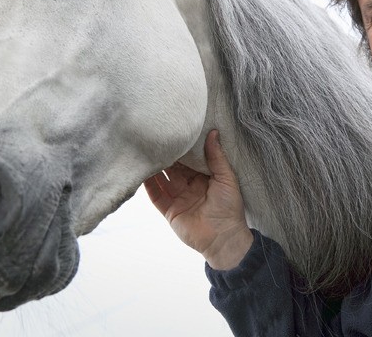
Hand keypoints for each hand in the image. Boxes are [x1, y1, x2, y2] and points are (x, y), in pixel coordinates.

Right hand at [144, 130, 252, 269]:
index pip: (190, 159)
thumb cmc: (229, 207)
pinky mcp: (169, 211)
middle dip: (166, 155)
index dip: (183, 148)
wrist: (224, 238)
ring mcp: (178, 198)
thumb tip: (213, 132)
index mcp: (204, 177)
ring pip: (162, 179)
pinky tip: (142, 172)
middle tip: (156, 138)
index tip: (174, 132)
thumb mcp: (226, 177)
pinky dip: (148, 185)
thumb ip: (217, 156)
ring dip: (155, 167)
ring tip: (145, 151)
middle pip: (174, 167)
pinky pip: (156, 196)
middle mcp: (189, 186)